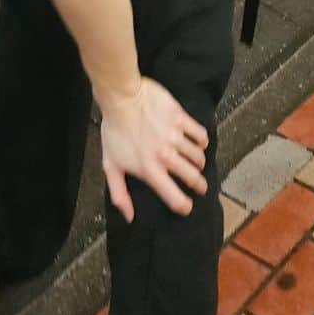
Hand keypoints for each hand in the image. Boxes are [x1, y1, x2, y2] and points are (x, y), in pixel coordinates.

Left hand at [99, 77, 208, 221]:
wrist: (121, 97)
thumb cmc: (114, 130)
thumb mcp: (111, 165)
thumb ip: (119, 194)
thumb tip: (130, 217)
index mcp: (150, 170)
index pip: (175, 198)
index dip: (184, 206)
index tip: (187, 206)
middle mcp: (165, 156)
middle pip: (194, 177)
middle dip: (199, 185)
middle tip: (200, 186)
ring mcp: (175, 136)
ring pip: (199, 156)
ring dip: (199, 162)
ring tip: (196, 162)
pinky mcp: (181, 118)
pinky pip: (200, 134)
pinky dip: (202, 141)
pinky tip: (198, 142)